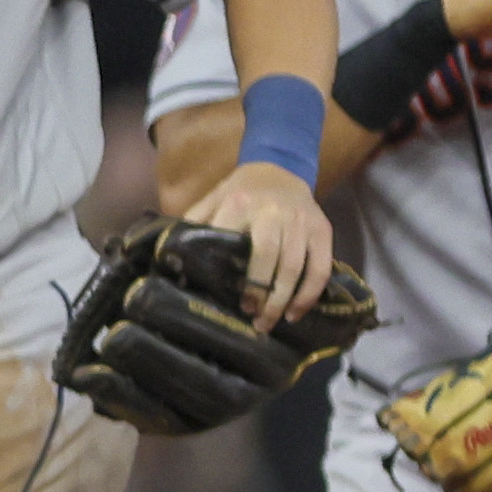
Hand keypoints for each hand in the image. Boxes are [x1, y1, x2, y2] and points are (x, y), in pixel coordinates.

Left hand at [184, 158, 329, 327]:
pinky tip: (296, 312)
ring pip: (294, 267)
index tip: (232, 301)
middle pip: (267, 258)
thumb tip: (169, 256)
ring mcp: (300, 221)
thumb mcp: (212, 200)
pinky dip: (310, 293)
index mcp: (239, 204)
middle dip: (260, 293)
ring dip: (283, 300)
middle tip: (253, 320)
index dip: (234, 275)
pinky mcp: (322, 230)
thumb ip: (194, 223)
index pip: (234, 243)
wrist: (281, 169)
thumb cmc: (240, 193)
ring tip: (269, 322)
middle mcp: (272, 212)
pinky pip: (321, 267)